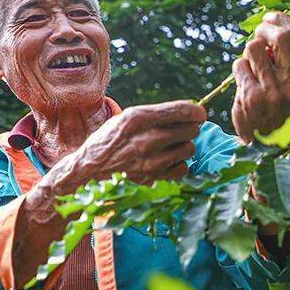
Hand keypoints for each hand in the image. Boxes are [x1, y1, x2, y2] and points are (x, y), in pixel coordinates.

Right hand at [54, 100, 205, 190]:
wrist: (91, 166)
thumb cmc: (114, 137)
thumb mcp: (130, 117)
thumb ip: (159, 114)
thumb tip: (193, 112)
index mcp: (140, 117)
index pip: (184, 111)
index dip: (197, 112)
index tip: (199, 114)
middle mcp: (147, 138)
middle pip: (192, 130)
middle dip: (189, 128)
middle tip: (178, 131)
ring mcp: (151, 160)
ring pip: (190, 149)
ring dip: (183, 146)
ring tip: (168, 146)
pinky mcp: (154, 178)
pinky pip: (183, 168)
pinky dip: (178, 164)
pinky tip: (166, 160)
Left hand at [231, 11, 289, 140]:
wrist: (265, 144)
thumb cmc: (280, 104)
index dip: (282, 20)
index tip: (271, 20)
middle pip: (280, 36)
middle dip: (264, 29)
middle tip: (259, 35)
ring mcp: (274, 93)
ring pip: (255, 48)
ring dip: (249, 51)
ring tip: (253, 65)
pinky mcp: (252, 98)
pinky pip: (240, 65)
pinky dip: (239, 68)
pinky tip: (246, 81)